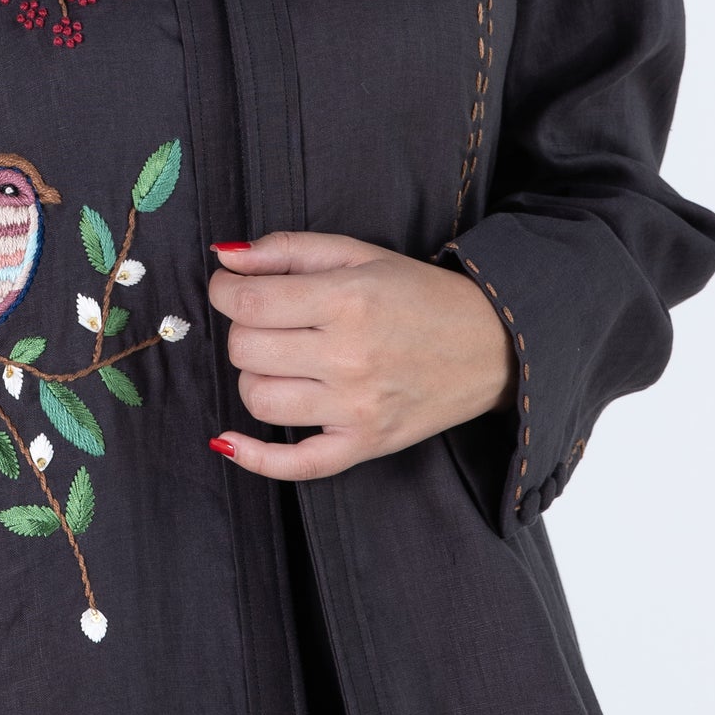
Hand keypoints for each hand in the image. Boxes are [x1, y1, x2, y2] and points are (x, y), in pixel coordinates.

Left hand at [205, 232, 514, 480]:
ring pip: (258, 399)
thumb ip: (287, 249)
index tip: (231, 287)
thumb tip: (225, 258)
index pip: (247, 302)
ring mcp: (356, 408)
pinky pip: (295, 465)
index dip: (224, 291)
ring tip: (281, 360)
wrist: (490, 344)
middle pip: (246, 349)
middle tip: (269, 320)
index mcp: (348, 300)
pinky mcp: (365, 445)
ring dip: (255, 375)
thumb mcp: (358, 253)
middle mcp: (349, 357)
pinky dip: (254, 456)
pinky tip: (229, 439)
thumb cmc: (418, 294)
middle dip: (244, 328)